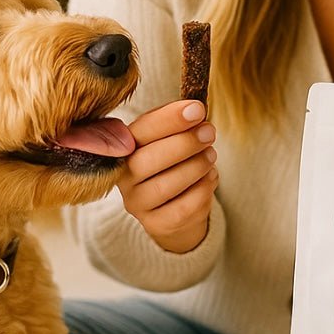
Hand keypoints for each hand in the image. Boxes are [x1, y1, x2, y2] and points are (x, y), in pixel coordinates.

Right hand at [119, 100, 218, 253]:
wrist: (173, 207)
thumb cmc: (172, 162)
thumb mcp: (170, 137)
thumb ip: (178, 123)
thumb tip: (196, 109)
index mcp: (123, 147)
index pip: (140, 131)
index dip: (169, 119)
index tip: (197, 109)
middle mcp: (123, 176)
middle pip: (147, 160)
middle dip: (184, 143)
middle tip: (209, 132)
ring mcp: (137, 202)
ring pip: (166, 186)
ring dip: (196, 166)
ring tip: (211, 155)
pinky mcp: (155, 224)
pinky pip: (183, 207)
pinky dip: (203, 189)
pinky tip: (210, 177)